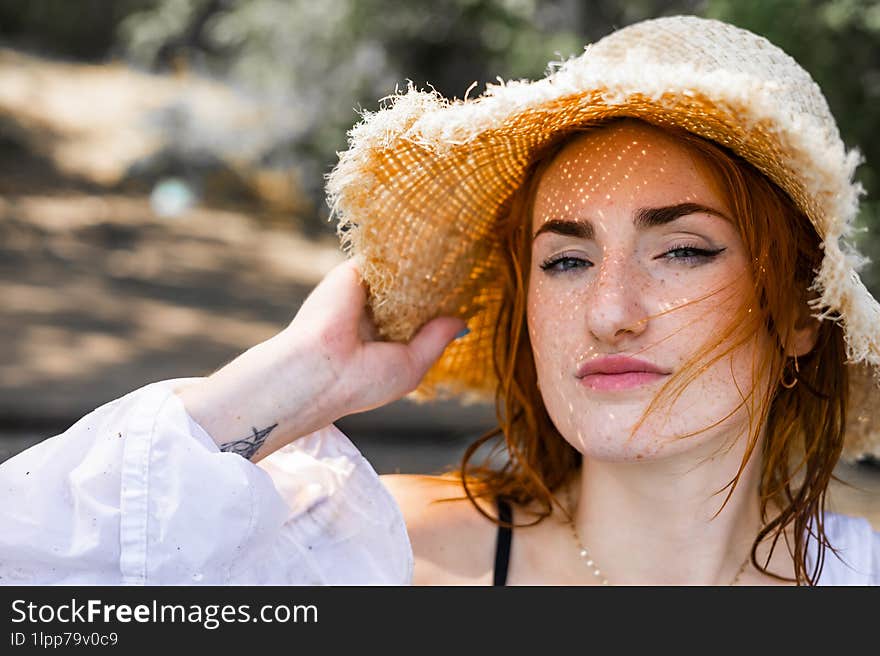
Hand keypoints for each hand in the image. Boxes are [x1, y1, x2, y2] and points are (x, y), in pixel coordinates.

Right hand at [283, 255, 467, 416]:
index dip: (438, 310)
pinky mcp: (353, 271)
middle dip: (433, 286)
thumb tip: (462, 323)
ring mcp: (362, 292)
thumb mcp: (412, 366)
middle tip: (466, 273)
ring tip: (456, 256)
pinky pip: (384, 255)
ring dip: (422, 267)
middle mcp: (372, 316)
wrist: (321, 367)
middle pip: (410, 293)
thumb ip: (436, 341)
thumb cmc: (364, 379)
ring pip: (398, 273)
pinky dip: (405, 253)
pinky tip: (433, 248)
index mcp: (383, 341)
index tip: (465, 298)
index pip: (416, 318)